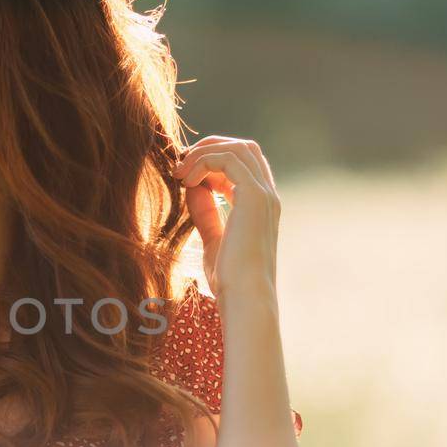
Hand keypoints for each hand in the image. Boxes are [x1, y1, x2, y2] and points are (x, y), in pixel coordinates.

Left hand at [175, 135, 280, 302]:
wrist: (245, 297)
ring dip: (203, 153)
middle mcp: (267, 196)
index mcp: (261, 207)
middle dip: (210, 148)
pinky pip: (227, 158)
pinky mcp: (254, 196)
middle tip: (181, 166)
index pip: (243, 165)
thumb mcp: (212, 239)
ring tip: (179, 173)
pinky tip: (186, 181)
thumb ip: (205, 212)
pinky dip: (203, 161)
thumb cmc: (230, 279)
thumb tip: (190, 187)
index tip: (186, 177)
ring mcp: (264, 194)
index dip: (213, 162)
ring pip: (237, 148)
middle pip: (244, 148)